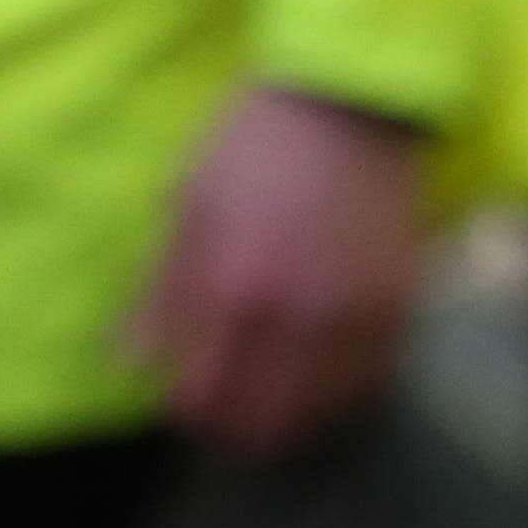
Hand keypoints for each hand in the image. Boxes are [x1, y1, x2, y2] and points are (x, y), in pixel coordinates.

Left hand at [130, 87, 425, 457]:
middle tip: (229, 400)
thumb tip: (129, 363)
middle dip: (237, 427)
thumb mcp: (188, 204)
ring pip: (321, 414)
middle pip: (264, 425)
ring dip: (292, 414)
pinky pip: (369, 382)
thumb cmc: (253, 146)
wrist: (352, 101)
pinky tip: (322, 364)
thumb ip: (160, 292)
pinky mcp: (399, 307)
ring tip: (276, 383)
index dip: (186, 408)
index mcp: (232, 290)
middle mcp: (297, 318)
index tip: (185, 389)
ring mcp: (356, 318)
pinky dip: (341, 390)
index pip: (202, 400)